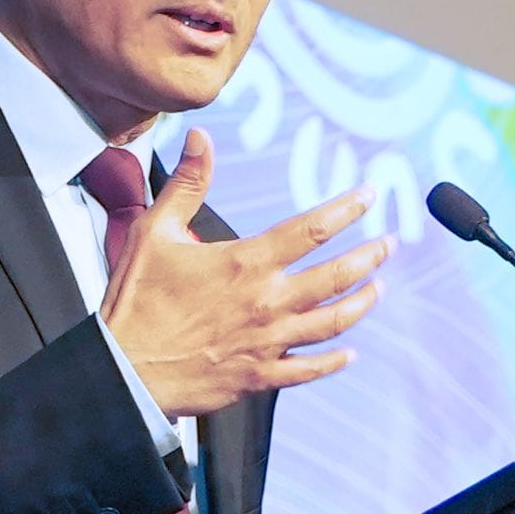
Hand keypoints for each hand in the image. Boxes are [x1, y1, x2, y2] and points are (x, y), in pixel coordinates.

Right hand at [103, 139, 381, 415]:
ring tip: (378, 289)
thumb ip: (188, 184)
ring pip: (332, 322)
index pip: (312, 229)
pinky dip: (334, 362)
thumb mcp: (154, 231)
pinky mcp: (259, 376)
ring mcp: (267, 341)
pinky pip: (308, 369)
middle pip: (336, 276)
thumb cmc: (136, 302)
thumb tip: (201, 137)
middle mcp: (266, 302)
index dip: (346, 209)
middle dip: (369, 257)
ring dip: (361, 303)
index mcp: (246, 263)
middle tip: (389, 244)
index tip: (368, 196)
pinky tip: (350, 354)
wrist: (125, 371)